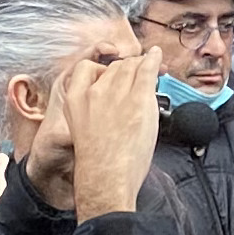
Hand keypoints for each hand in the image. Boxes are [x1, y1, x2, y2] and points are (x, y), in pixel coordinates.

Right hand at [48, 45, 161, 219]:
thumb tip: (113, 94)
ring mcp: (116, 94)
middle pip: (114, 67)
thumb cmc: (98, 161)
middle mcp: (94, 91)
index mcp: (75, 98)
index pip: (87, 68)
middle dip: (128, 70)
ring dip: (141, 68)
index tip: (114, 74)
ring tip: (150, 71)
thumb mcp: (82, 127)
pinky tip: (158, 56)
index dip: (104, 69)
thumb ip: (93, 106)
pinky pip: (147, 70)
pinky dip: (154, 60)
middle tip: (139, 76)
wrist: (106, 178)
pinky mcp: (137, 99)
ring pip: (130, 67)